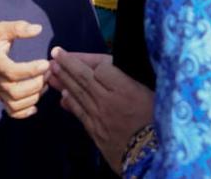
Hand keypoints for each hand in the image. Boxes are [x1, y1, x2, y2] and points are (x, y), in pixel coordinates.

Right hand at [0, 21, 49, 118]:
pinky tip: (36, 99)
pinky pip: (14, 112)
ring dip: (36, 95)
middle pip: (16, 91)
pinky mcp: (2, 99)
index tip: (45, 63)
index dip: (30, 70)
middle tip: (50, 71)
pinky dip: (27, 111)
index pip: (12, 72)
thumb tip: (38, 29)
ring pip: (17, 103)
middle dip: (37, 83)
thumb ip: (17, 28)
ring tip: (46, 81)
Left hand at [48, 48, 153, 173]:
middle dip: (68, 64)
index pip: (102, 67)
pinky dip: (71, 103)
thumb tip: (105, 70)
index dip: (90, 59)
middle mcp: (109, 100)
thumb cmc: (158, 122)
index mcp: (126, 88)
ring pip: (78, 93)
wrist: (152, 156)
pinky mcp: (96, 131)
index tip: (79, 54)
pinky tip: (62, 96)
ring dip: (64, 80)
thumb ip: (130, 81)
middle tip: (55, 53)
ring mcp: (100, 116)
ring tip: (52, 70)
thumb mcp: (152, 94)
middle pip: (85, 77)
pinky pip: (80, 112)